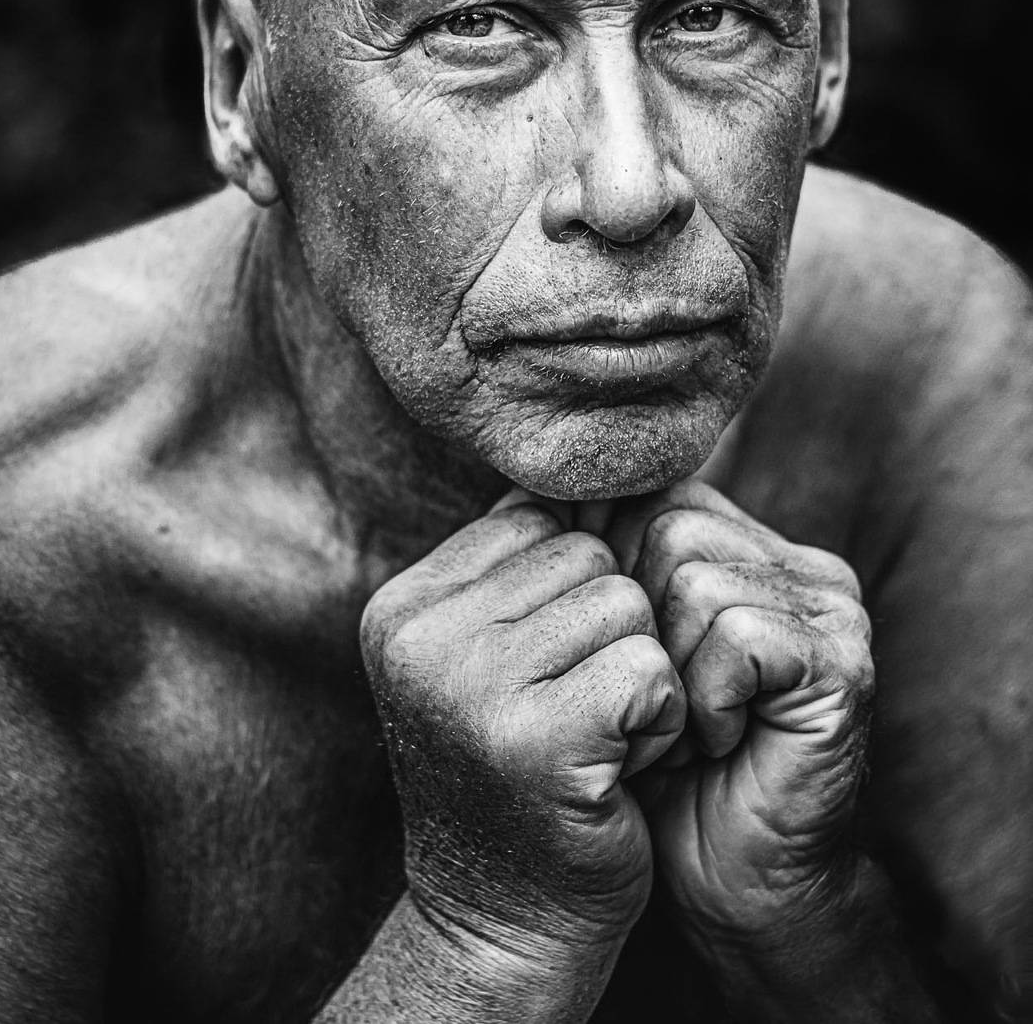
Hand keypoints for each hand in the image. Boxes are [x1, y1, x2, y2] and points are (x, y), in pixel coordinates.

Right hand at [360, 494, 685, 965]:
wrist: (505, 925)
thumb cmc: (518, 775)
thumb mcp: (489, 657)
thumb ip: (521, 566)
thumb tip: (601, 471)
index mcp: (401, 604)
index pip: (537, 518)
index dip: (574, 590)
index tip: (548, 672)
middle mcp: (419, 634)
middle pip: (588, 554)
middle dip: (611, 630)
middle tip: (576, 713)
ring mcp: (469, 685)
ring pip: (626, 603)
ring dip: (640, 674)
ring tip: (596, 738)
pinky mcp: (534, 738)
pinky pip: (650, 667)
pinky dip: (661, 719)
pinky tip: (619, 767)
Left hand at [607, 481, 873, 948]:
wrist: (728, 885)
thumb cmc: (658, 770)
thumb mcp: (614, 652)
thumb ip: (599, 569)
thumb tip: (532, 490)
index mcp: (746, 546)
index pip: (652, 494)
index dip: (611, 576)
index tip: (618, 660)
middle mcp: (797, 563)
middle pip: (672, 526)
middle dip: (641, 628)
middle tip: (659, 705)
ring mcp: (832, 609)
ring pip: (697, 580)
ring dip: (671, 671)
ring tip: (687, 728)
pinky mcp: (843, 663)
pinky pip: (737, 634)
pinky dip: (708, 698)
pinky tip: (719, 742)